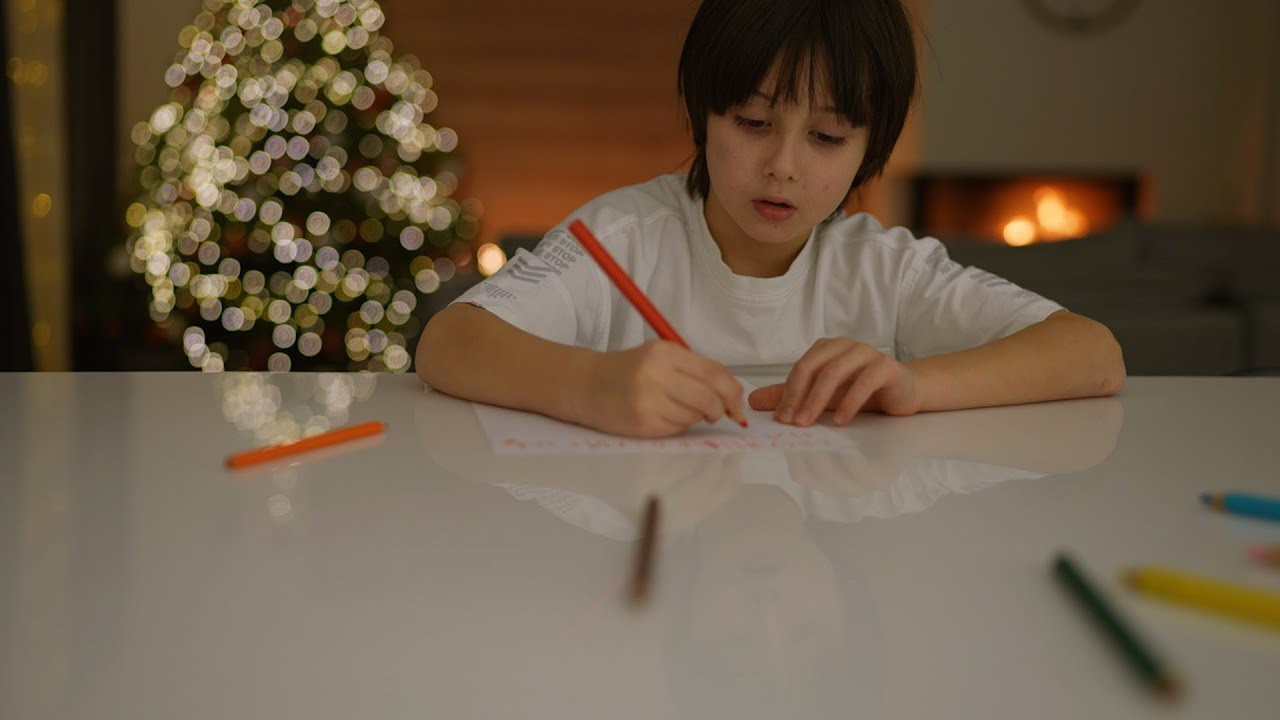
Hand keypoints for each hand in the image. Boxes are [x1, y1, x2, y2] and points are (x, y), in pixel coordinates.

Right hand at [577, 341, 744, 437]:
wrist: (586, 385)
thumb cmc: (627, 371)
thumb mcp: (659, 357)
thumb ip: (694, 369)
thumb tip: (732, 392)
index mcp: (665, 352)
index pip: (714, 373)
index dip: (732, 391)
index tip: (736, 401)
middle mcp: (656, 374)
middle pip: (709, 397)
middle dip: (719, 409)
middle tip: (716, 412)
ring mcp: (649, 400)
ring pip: (694, 416)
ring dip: (695, 417)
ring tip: (675, 408)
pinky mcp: (643, 423)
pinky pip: (677, 428)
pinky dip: (678, 425)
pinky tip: (662, 416)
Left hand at [748, 337, 921, 425]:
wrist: (903, 391)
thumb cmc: (861, 391)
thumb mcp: (822, 396)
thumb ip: (791, 396)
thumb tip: (753, 402)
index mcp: (826, 349)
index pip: (800, 369)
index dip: (787, 393)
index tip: (780, 419)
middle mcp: (844, 346)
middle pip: (813, 367)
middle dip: (798, 396)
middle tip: (791, 423)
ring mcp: (866, 352)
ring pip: (835, 372)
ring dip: (818, 400)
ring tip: (809, 423)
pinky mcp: (886, 366)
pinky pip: (864, 380)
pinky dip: (849, 401)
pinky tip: (840, 420)